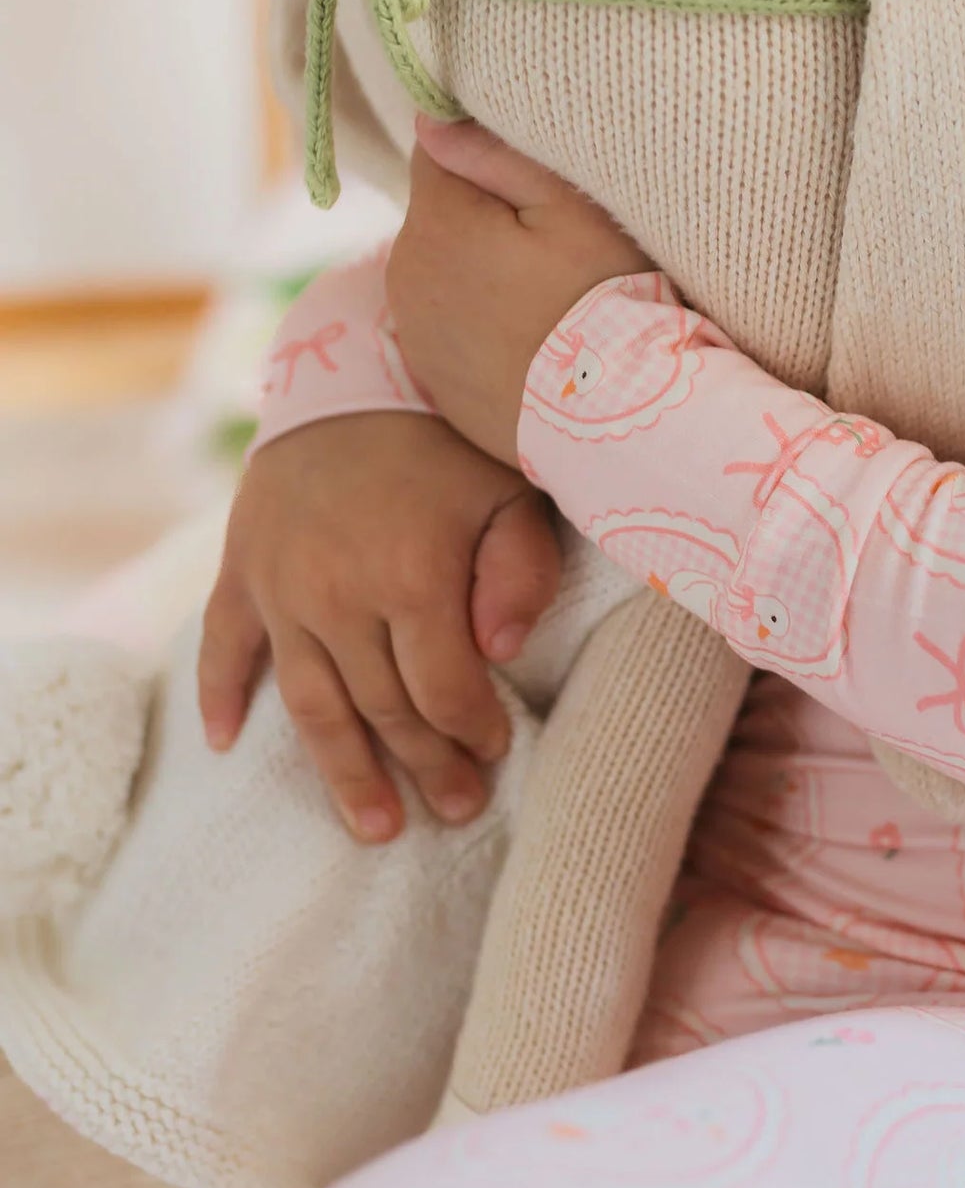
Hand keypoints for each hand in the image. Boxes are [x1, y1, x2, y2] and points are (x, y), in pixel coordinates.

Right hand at [197, 412, 562, 842]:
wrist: (357, 360)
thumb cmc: (451, 432)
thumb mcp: (511, 489)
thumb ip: (520, 573)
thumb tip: (505, 655)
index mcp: (409, 578)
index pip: (443, 690)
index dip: (472, 732)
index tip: (496, 753)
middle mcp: (335, 595)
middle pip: (382, 709)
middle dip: (424, 767)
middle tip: (456, 809)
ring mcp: (279, 587)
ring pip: (309, 703)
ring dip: (343, 770)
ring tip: (374, 827)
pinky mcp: (240, 569)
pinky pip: (221, 645)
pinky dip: (222, 695)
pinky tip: (227, 744)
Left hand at [388, 120, 651, 463]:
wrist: (610, 421)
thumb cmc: (605, 305)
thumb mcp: (573, 212)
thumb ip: (495, 155)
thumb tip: (430, 117)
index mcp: (436, 221)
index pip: (436, 152)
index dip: (487, 162)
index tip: (535, 190)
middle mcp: (406, 273)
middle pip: (438, 214)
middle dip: (482, 218)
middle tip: (551, 251)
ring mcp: (414, 331)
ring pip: (440, 269)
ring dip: (477, 270)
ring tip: (541, 301)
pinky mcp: (430, 377)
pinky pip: (445, 324)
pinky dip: (476, 323)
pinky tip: (526, 340)